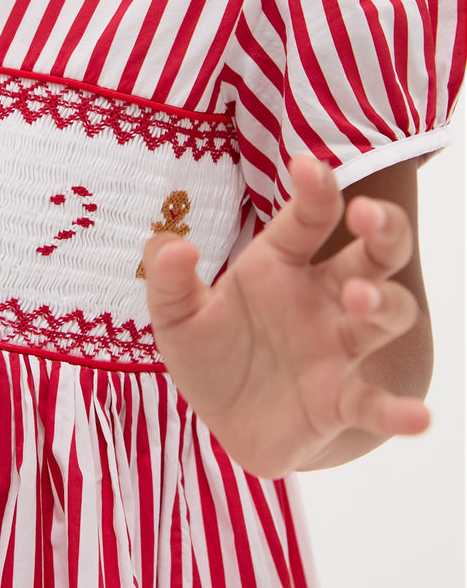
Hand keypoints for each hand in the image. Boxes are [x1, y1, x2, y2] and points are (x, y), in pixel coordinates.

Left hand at [142, 156, 429, 477]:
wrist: (221, 421)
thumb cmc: (210, 352)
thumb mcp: (175, 315)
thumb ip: (167, 278)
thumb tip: (171, 245)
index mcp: (282, 264)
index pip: (309, 218)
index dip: (315, 189)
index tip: (307, 165)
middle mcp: (322, 298)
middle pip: (374, 253)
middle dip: (383, 229)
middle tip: (369, 216)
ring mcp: (337, 349)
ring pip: (386, 315)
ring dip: (383, 303)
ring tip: (360, 299)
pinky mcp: (339, 402)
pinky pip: (375, 403)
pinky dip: (400, 411)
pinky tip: (419, 418)